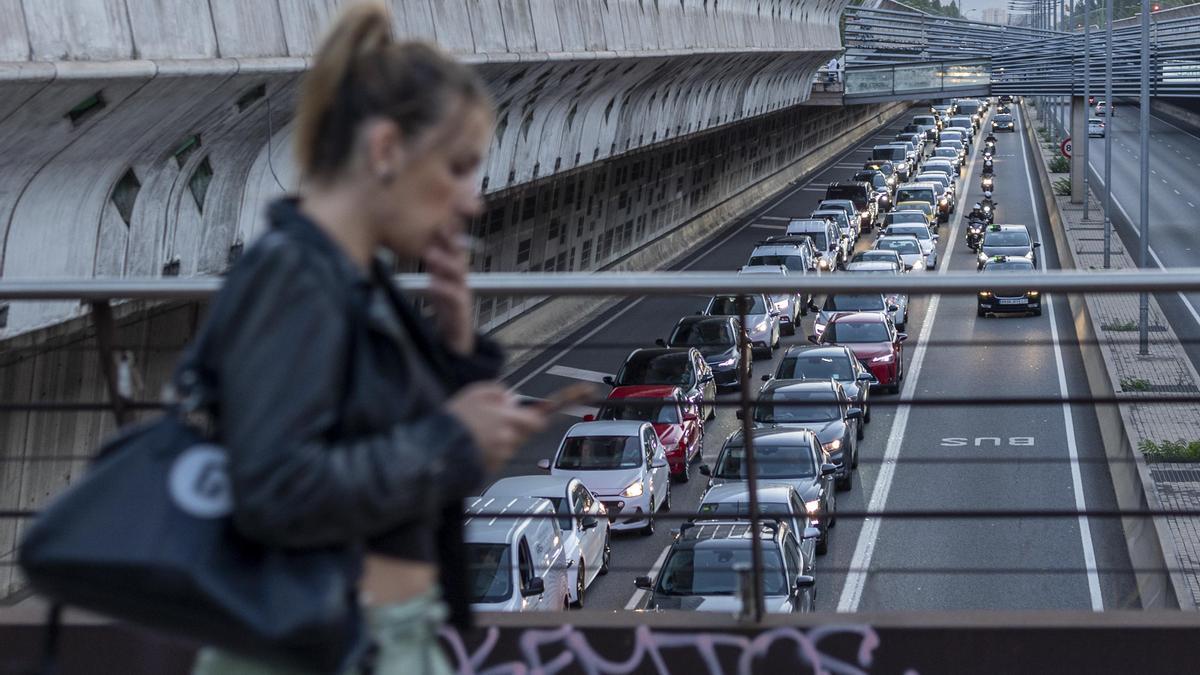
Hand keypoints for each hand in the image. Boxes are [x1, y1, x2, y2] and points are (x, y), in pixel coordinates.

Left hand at [423, 229, 474, 355]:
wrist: (454, 339)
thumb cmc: (445, 307)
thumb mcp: (436, 279)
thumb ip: (432, 260)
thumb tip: (414, 237)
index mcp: (454, 267)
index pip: (452, 242)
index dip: (447, 226)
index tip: (435, 210)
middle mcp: (461, 277)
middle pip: (459, 252)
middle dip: (450, 238)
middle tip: (437, 224)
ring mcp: (463, 293)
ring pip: (459, 272)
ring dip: (445, 262)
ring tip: (430, 254)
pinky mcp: (461, 311)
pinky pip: (455, 297)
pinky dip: (442, 289)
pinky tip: (431, 283)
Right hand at [446, 383, 546, 473]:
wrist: (438, 445)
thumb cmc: (455, 419)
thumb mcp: (474, 392)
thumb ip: (497, 391)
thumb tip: (511, 397)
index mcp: (507, 419)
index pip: (537, 422)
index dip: (536, 419)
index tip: (535, 417)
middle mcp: (507, 439)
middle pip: (523, 435)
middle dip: (515, 429)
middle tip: (496, 424)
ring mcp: (500, 455)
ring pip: (510, 447)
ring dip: (502, 441)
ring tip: (482, 435)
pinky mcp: (492, 468)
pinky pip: (499, 459)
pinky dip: (492, 453)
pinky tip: (477, 446)